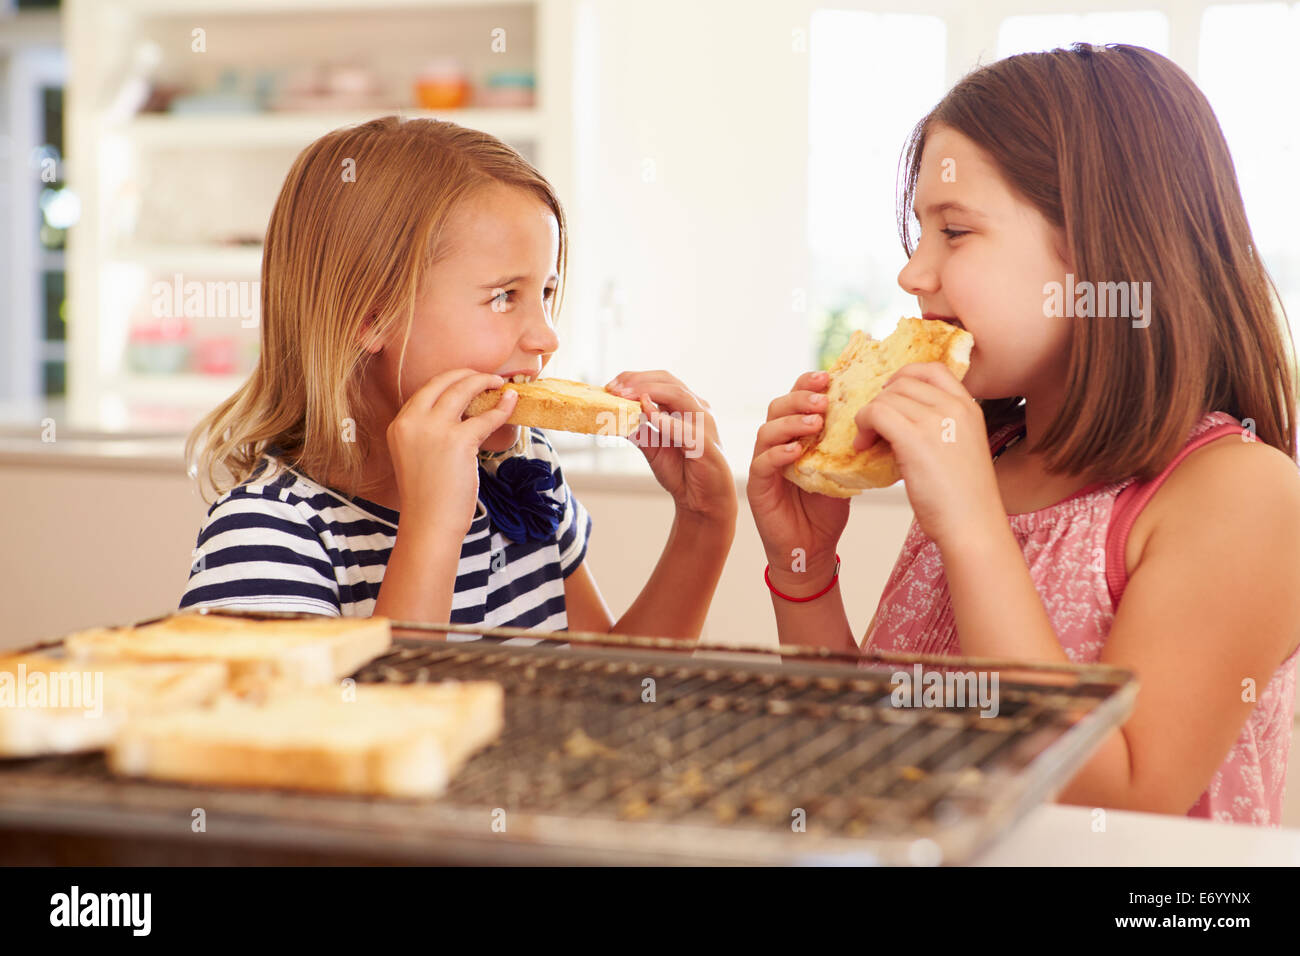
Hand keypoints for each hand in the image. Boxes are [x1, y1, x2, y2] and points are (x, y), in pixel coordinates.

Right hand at [386, 368, 517, 535]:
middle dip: (468, 374)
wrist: (429, 524)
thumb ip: (429, 432)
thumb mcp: (417, 455)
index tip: (468, 379)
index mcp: (400, 425)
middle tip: (488, 377)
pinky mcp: (458, 441)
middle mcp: (413, 422)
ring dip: (485, 381)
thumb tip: (463, 413)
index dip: (450, 379)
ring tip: (500, 383)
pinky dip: (502, 408)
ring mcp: (434, 430)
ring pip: (464, 390)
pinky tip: (511, 402)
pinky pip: (486, 417)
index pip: (427, 389)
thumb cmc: (428, 496)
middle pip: (444, 381)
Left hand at [606, 370, 736, 524]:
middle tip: (614, 388)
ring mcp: (704, 426)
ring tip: (625, 397)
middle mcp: (698, 410)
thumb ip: (637, 428)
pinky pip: (686, 430)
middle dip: (638, 381)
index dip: (635, 378)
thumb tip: (613, 415)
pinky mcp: (706, 446)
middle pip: (669, 381)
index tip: (610, 385)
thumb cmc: (681, 471)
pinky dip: (668, 421)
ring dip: (650, 392)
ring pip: (679, 396)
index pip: (661, 380)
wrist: (701, 500)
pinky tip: (649, 415)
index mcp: (686, 406)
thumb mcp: (652, 446)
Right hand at [747, 370, 849, 592]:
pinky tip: (796, 452)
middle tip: (823, 400)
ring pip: (767, 431)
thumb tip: (879, 416)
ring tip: (815, 424)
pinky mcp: (758, 487)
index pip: (797, 398)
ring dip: (791, 423)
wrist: (813, 549)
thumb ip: (848, 444)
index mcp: (797, 434)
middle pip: (778, 407)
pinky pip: (761, 463)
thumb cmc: (827, 509)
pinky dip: (778, 454)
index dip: (808, 384)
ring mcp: (764, 464)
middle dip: (800, 398)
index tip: (829, 377)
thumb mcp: (843, 470)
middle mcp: (777, 443)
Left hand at [852, 361, 1001, 546]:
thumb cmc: (963, 499)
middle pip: (903, 382)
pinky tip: (862, 446)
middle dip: (882, 401)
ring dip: (869, 416)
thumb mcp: (960, 448)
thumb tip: (898, 419)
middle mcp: (954, 407)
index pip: (932, 369)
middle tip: (874, 427)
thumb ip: (938, 426)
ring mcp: (936, 421)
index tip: (890, 397)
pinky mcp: (915, 439)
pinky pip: (876, 413)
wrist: (973, 526)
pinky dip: (863, 426)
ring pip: (886, 398)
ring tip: (867, 441)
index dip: (904, 377)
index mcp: (969, 407)